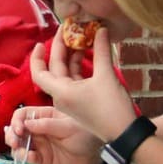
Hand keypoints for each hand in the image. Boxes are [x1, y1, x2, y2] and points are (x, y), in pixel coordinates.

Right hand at [6, 105, 103, 163]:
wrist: (99, 154)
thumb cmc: (86, 134)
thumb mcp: (68, 126)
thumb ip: (48, 125)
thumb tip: (26, 124)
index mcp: (44, 116)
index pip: (23, 115)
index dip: (17, 121)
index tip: (19, 129)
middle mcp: (38, 130)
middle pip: (16, 130)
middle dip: (11, 135)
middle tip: (14, 142)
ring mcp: (40, 145)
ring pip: (19, 145)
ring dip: (16, 148)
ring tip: (21, 151)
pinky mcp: (43, 160)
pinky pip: (29, 159)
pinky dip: (26, 158)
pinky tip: (30, 158)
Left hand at [30, 27, 136, 146]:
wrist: (125, 133)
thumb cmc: (112, 107)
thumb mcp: (106, 76)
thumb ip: (102, 51)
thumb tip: (101, 29)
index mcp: (61, 92)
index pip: (39, 73)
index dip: (37, 57)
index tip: (39, 42)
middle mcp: (62, 96)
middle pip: (54, 69)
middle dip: (59, 49)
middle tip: (66, 30)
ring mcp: (72, 99)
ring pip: (65, 73)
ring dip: (71, 56)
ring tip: (79, 37)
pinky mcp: (82, 100)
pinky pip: (75, 79)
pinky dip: (79, 66)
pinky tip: (87, 52)